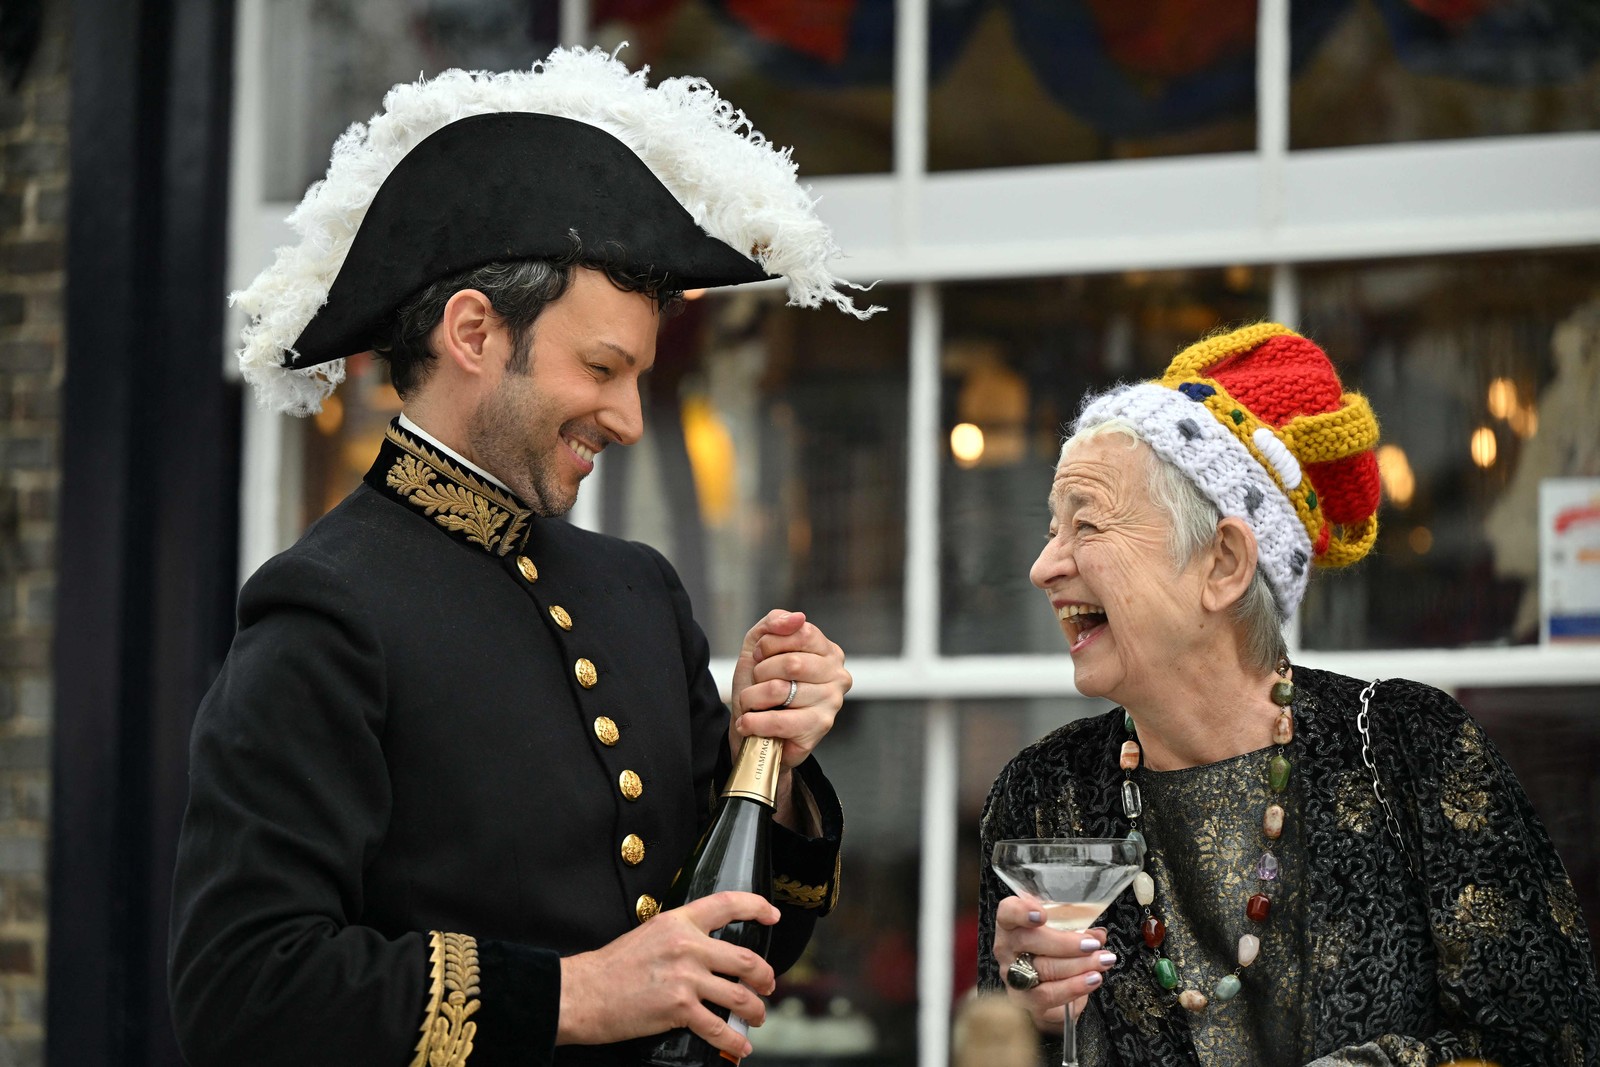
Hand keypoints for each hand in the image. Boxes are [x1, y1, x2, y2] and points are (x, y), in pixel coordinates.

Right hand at [557, 892, 779, 1056]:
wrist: (584, 992)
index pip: (727, 904)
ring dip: (755, 1009)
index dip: (757, 907)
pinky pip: (718, 1026)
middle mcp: (687, 945)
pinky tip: (741, 1045)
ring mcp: (685, 977)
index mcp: (678, 921)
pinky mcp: (678, 1008)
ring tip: (757, 1016)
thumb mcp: (649, 934)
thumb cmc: (611, 967)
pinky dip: (734, 1039)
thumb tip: (706, 951)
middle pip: (745, 958)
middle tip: (767, 985)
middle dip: (764, 976)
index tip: (772, 916)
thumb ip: (680, 936)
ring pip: (738, 994)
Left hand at [729, 610, 851, 771]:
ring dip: (752, 698)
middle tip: (755, 682)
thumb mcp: (759, 645)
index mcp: (828, 652)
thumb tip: (797, 617)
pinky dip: (754, 722)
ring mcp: (832, 703)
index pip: (802, 632)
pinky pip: (780, 721)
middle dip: (760, 672)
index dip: (770, 644)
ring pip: (780, 690)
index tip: (759, 657)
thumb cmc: (761, 686)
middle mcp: (837, 676)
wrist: (752, 729)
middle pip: (792, 662)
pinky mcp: (819, 729)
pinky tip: (748, 723)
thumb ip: (775, 622)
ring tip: (752, 705)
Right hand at [992, 895, 1116, 1034]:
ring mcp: (1013, 977)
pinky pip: (1049, 995)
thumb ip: (1077, 929)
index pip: (1008, 912)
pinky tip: (1092, 979)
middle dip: (1066, 943)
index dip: (1021, 912)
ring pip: (1042, 970)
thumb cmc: (1051, 953)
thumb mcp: (1062, 932)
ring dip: (1078, 966)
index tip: (1042, 915)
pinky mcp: (1026, 1001)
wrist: (1045, 990)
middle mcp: (1007, 950)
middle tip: (1092, 945)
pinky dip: (1075, 986)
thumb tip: (1098, 935)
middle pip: (1028, 941)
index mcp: (1012, 924)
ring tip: (1102, 961)